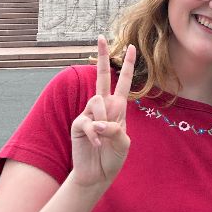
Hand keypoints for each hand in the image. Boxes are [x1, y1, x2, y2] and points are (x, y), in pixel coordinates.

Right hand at [70, 36, 135, 189]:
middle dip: (102, 56)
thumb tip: (100, 122)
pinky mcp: (78, 124)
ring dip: (104, 120)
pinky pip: (88, 122)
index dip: (128, 65)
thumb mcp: (123, 143)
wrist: (98, 175)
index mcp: (117, 107)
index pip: (123, 82)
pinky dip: (95, 135)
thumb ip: (116, 129)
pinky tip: (96, 144)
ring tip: (104, 137)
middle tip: (101, 37)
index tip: (132, 46)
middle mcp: (102, 106)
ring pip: (97, 101)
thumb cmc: (113, 157)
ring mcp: (89, 113)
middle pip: (101, 76)